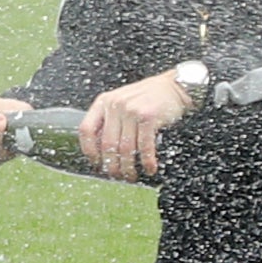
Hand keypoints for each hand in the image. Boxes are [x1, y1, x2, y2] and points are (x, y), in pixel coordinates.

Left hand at [79, 64, 194, 178]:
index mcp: (104, 102)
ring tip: (132, 176)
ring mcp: (131, 110)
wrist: (174, 87)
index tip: (96, 163)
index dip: (89, 150)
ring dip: (129, 167)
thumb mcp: (122, 102)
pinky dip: (147, 161)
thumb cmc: (148, 97)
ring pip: (125, 148)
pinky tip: (149, 168)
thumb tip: (102, 150)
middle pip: (107, 144)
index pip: (87, 130)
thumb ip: (110, 120)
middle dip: (112, 165)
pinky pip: (144, 146)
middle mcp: (115, 105)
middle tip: (118, 176)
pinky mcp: (148, 117)